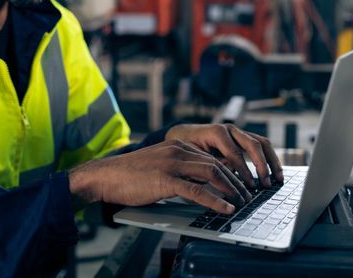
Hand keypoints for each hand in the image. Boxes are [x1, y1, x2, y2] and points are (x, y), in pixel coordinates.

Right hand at [68, 140, 251, 213]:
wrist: (105, 175)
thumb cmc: (129, 174)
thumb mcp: (159, 163)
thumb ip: (179, 168)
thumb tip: (199, 183)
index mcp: (177, 145)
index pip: (212, 157)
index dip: (230, 172)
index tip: (240, 184)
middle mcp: (178, 150)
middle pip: (217, 164)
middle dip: (236, 181)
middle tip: (247, 195)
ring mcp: (172, 163)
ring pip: (212, 173)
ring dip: (231, 189)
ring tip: (241, 202)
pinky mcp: (165, 180)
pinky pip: (196, 190)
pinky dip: (215, 200)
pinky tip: (225, 208)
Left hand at [165, 124, 282, 187]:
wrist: (183, 135)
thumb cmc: (186, 148)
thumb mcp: (192, 158)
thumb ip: (208, 166)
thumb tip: (225, 179)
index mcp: (216, 132)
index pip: (234, 152)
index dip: (244, 170)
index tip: (249, 185)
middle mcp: (230, 129)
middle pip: (253, 144)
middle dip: (261, 165)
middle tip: (265, 183)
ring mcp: (238, 132)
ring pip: (261, 143)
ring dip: (272, 161)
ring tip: (278, 179)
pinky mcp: (243, 138)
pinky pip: (261, 146)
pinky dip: (270, 159)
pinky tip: (275, 173)